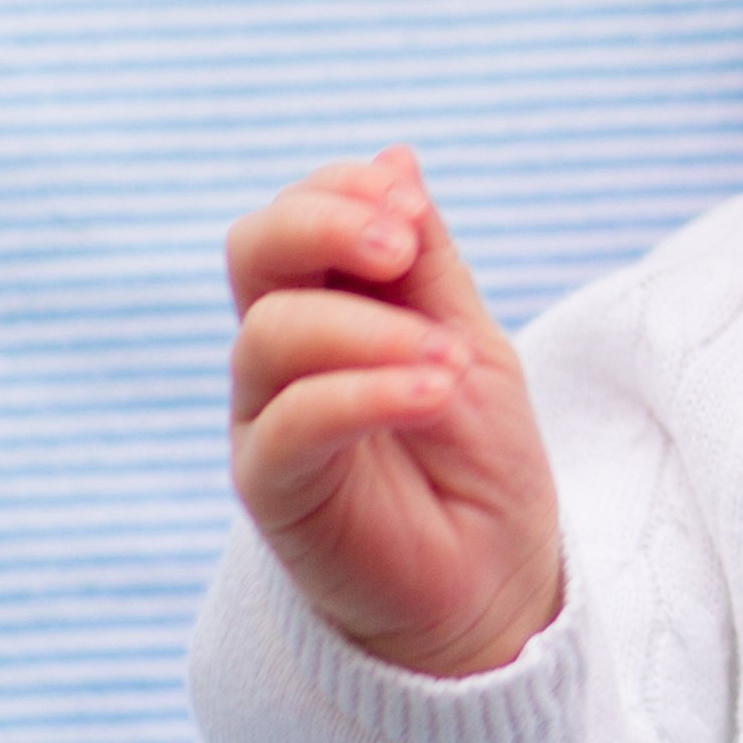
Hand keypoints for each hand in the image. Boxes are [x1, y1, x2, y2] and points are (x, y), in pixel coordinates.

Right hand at [225, 146, 562, 680]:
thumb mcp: (468, 340)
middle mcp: (282, 355)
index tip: (414, 205)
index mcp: (328, 307)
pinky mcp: (273, 487)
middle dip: (324, 225)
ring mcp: (270, 418)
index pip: (297, 214)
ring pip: (271, 334)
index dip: (344, 191)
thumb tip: (396, 157)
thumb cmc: (476, 463)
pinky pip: (292, 422)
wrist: (489, 585)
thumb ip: (426, 262)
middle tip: (401, 247)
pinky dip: (363, 393)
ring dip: (370, 330)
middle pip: (253, 251)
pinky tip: (431, 392)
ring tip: (450, 364)